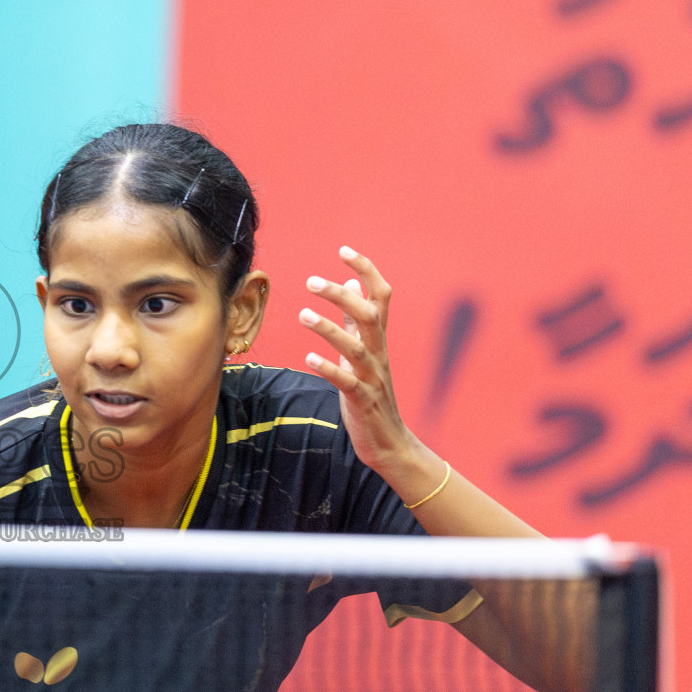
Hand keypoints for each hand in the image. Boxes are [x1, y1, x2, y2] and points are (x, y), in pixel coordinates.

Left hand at [298, 246, 416, 473]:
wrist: (389, 442)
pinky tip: (309, 358)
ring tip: (302, 315)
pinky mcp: (362, 400)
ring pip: (356, 346)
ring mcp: (372, 377)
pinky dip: (329, 368)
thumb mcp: (363, 352)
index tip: (344, 249)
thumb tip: (351, 283)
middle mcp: (378, 353)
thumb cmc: (371, 394)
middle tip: (311, 281)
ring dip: (329, 329)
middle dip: (342, 295)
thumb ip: (356, 320)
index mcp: (378, 340)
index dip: (366, 270)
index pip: (380, 296)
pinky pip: (347, 381)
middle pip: (369, 315)